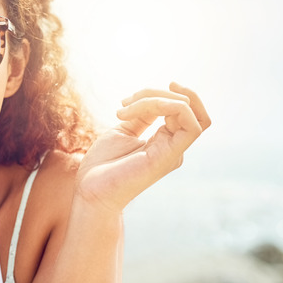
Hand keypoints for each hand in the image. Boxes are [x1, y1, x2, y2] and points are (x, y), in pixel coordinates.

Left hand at [76, 82, 210, 211]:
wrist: (91, 189)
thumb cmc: (103, 164)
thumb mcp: (124, 131)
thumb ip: (144, 115)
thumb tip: (158, 98)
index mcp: (165, 141)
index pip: (183, 109)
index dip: (167, 93)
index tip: (136, 94)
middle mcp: (174, 147)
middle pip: (187, 105)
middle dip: (157, 93)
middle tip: (126, 101)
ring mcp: (175, 152)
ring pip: (187, 110)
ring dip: (155, 98)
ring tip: (124, 109)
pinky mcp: (171, 157)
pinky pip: (191, 125)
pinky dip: (167, 107)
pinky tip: (134, 111)